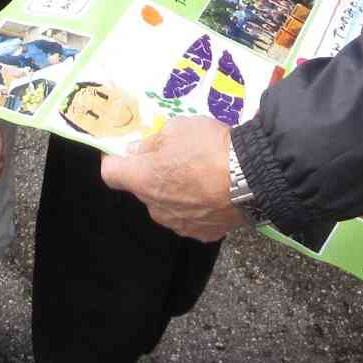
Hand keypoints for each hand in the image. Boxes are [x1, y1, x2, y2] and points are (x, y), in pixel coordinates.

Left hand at [100, 116, 244, 242]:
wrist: (251, 178)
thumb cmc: (210, 148)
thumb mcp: (176, 128)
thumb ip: (151, 141)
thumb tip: (137, 150)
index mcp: (143, 179)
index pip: (111, 173)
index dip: (115, 159)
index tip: (125, 150)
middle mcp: (155, 207)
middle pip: (142, 188)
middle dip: (152, 173)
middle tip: (175, 155)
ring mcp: (178, 224)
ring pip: (167, 203)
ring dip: (175, 190)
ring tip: (200, 172)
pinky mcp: (202, 233)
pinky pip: (190, 216)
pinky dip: (196, 205)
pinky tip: (213, 191)